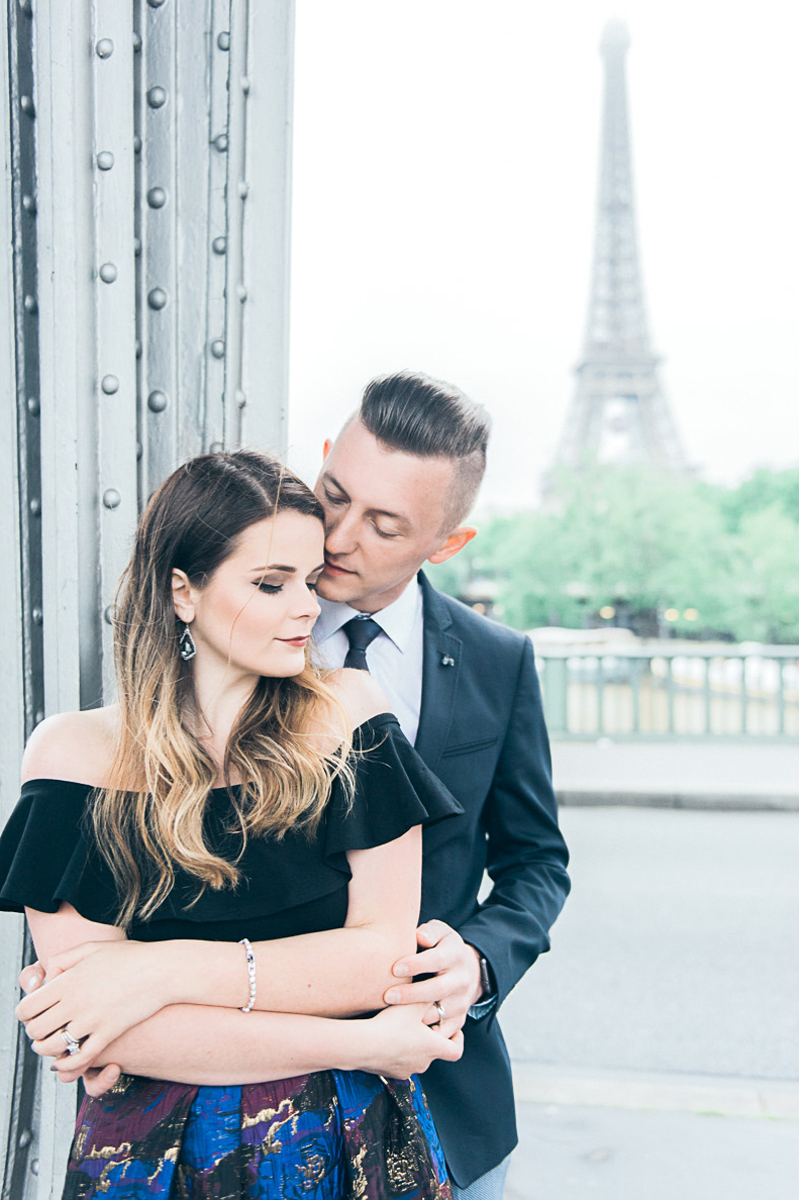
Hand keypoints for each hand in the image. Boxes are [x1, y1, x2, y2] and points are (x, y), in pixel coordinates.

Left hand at [16, 940, 171, 1075]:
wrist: (163, 969)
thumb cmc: (128, 956)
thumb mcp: (91, 948)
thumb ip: (62, 960)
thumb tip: (46, 982)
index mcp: (68, 980)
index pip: (27, 1007)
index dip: (25, 1013)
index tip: (33, 1012)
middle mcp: (76, 1002)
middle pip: (35, 1030)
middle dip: (34, 1032)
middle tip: (43, 1028)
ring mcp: (92, 1020)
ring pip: (52, 1049)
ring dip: (47, 1049)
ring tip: (52, 1043)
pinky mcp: (109, 1034)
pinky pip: (79, 1059)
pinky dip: (67, 1065)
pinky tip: (67, 1060)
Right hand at [363, 1003, 462, 1078]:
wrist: (363, 1045)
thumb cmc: (390, 1026)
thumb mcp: (413, 1005)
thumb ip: (428, 999)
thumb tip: (436, 993)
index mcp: (433, 1048)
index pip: (456, 1051)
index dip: (458, 1040)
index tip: (454, 1030)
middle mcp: (423, 1063)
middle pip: (434, 1052)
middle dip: (430, 1037)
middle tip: (423, 1022)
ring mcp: (407, 1070)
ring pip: (416, 1057)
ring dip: (414, 1045)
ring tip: (403, 1028)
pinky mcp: (391, 1073)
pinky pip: (400, 1062)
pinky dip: (399, 1052)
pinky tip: (388, 1038)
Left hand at [383, 920, 483, 1034]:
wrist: (469, 969)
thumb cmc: (443, 947)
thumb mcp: (440, 932)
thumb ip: (429, 932)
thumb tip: (419, 936)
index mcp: (455, 955)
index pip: (437, 960)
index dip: (416, 964)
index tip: (395, 968)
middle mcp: (461, 979)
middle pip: (438, 990)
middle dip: (412, 994)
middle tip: (388, 996)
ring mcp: (461, 1001)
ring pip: (440, 1013)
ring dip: (416, 1017)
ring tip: (392, 1017)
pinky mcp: (459, 1019)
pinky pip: (445, 1031)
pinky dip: (429, 1034)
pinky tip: (410, 1033)